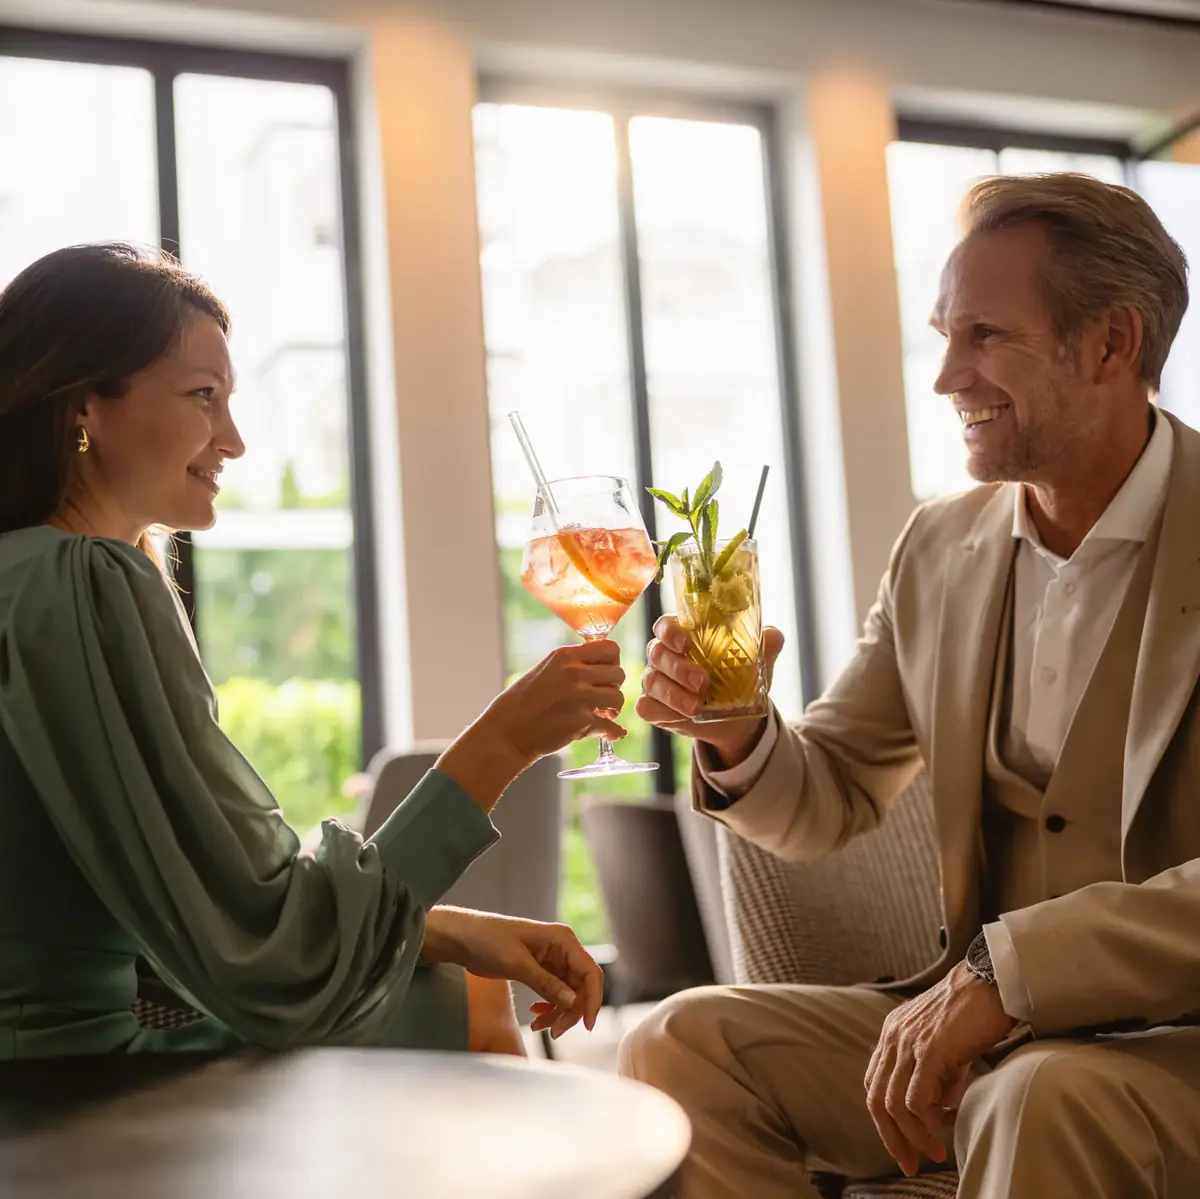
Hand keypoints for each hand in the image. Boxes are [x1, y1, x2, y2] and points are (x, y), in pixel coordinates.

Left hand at [422, 908, 603, 1039]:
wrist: (462, 938)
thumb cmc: (488, 940)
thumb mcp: (517, 964)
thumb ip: (547, 983)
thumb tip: (573, 1002)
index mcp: (562, 939)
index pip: (590, 972)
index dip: (593, 1000)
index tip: (587, 1026)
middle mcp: (562, 948)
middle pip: (581, 987)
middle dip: (571, 1012)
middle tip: (554, 1032)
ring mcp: (552, 960)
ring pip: (568, 994)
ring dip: (558, 1013)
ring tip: (538, 1027)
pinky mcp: (541, 970)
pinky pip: (554, 993)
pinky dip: (548, 1008)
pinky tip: (535, 1016)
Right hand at [438, 640, 625, 809]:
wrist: (506, 733)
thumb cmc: (520, 703)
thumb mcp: (544, 670)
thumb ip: (570, 665)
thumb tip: (597, 666)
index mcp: (565, 656)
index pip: (610, 648)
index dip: (612, 662)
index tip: (605, 674)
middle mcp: (574, 673)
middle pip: (618, 673)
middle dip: (613, 686)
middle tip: (602, 697)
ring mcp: (579, 698)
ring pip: (618, 698)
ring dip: (613, 708)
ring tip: (602, 714)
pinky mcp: (582, 723)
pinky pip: (612, 726)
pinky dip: (614, 732)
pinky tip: (610, 733)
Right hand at [635, 615, 784, 765]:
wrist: (737, 718)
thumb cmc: (740, 680)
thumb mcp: (757, 663)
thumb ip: (765, 645)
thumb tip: (774, 635)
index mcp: (683, 636)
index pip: (665, 625)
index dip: (670, 631)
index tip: (686, 643)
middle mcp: (663, 656)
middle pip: (657, 653)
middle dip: (678, 668)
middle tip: (703, 683)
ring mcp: (655, 682)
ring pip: (651, 682)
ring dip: (673, 694)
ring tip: (697, 707)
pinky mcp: (654, 707)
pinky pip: (646, 707)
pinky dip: (662, 711)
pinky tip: (681, 717)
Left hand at [864, 963, 1016, 1175]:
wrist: (993, 984)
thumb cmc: (976, 1015)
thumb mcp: (946, 1046)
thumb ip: (935, 1075)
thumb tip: (937, 1113)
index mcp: (893, 1033)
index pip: (875, 1084)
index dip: (885, 1119)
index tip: (904, 1146)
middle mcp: (893, 1036)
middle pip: (876, 1099)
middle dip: (891, 1137)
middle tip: (910, 1164)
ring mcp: (908, 1041)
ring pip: (894, 1105)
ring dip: (915, 1135)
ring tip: (936, 1151)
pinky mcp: (928, 1049)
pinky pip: (917, 1099)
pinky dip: (930, 1119)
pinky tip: (949, 1121)